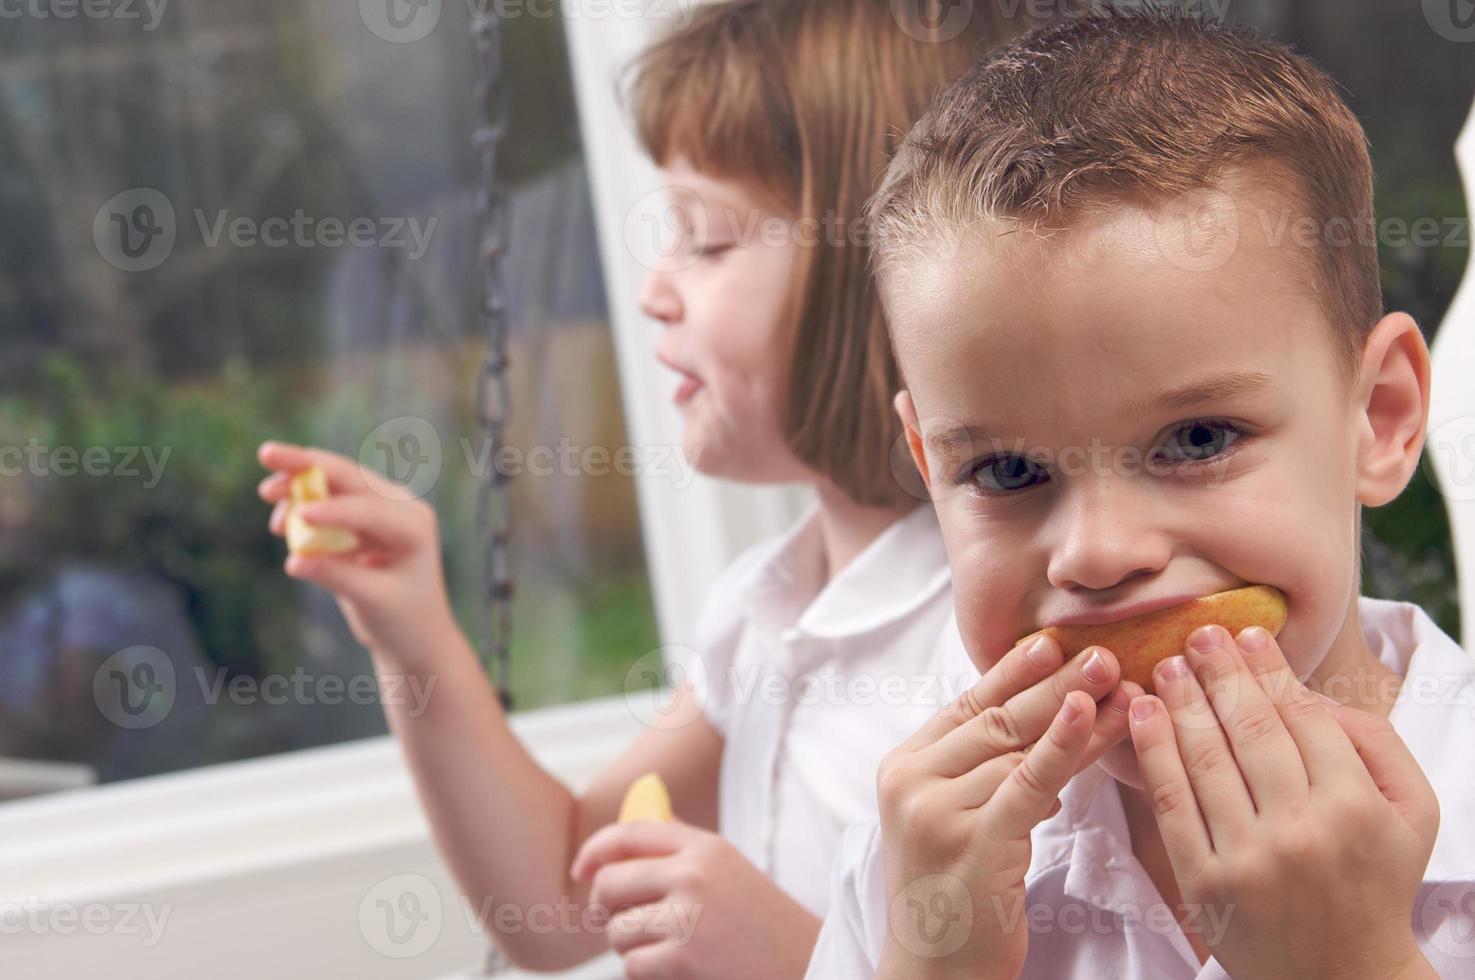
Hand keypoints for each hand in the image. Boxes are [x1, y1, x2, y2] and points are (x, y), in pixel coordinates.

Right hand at [257, 441, 458, 669]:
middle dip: (306, 464)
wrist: (416, 636)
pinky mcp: (360, 520)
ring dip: (299, 484)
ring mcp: (380, 510)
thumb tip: (293, 562)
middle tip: (266, 453)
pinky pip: (327, 504)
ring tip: (268, 493)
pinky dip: (302, 507)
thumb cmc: (404, 621)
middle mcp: (401, 508)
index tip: (299, 516)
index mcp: (414, 526)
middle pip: (349, 476)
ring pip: (334, 485)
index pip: (369, 509)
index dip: (333, 510)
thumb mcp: (373, 602)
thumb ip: (336, 577)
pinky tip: (281, 522)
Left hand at [570, 822, 819, 979]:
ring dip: (631, 946)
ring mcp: (689, 916)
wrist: (805, 964)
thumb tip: (622, 832)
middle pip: (611, 883)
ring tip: (665, 949)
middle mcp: (694, 874)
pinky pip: (631, 965)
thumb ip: (678, 847)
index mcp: (704, 846)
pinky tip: (676, 970)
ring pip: (618, 930)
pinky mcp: (684, 958)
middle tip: (616, 922)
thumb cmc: (760, 920)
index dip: (594, 851)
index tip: (580, 871)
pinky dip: (645, 973)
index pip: (629, 834)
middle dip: (605, 908)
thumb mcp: (726, 868)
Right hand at [874, 636, 1136, 979]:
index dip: (1013, 672)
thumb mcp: (952, 821)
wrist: (933, 975)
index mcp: (902, 768)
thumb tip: (1043, 724)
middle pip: (995, 718)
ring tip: (1121, 683)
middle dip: (1053, 681)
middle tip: (1101, 651)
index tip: (1054, 641)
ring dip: (1078, 714)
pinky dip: (1063, 744)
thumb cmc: (953, 899)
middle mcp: (912, 782)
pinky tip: (1090, 714)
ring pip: (1019, 747)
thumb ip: (981, 771)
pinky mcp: (974, 841)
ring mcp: (938, 811)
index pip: (966, 706)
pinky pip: (1028, 781)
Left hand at [1129, 624, 1439, 979]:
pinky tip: (1142, 713)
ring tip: (1166, 665)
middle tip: (1198, 634)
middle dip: (1219, 672)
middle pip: (1248, 728)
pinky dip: (1153, 751)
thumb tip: (1309, 692)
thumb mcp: (1411, 809)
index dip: (1269, 669)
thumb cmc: (1377, 877)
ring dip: (1180, 701)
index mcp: (1354, 806)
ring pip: (1205, 759)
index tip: (1247, 634)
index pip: (1301, 717)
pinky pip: (1171, 803)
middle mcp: (1301, 830)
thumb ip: (1374, 741)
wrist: (1343, 973)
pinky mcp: (1204, 883)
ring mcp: (1249, 858)